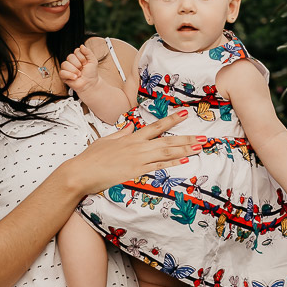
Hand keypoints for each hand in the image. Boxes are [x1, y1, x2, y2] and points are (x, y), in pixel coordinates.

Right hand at [59, 44, 99, 93]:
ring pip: (65, 64)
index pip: (76, 51)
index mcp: (78, 57)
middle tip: (82, 69)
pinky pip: (62, 72)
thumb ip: (88, 52)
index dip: (82, 58)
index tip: (86, 63)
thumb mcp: (93, 61)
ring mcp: (67, 68)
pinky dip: (69, 75)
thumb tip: (82, 45)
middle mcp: (71, 61)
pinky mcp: (63, 75)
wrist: (90, 84)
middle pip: (70, 56)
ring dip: (74, 70)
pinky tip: (75, 77)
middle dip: (78, 64)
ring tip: (79, 74)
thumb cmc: (91, 74)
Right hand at [62, 110, 201, 194]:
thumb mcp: (106, 140)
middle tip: (204, 137)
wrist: (81, 173)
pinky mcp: (136, 172)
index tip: (184, 114)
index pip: (155, 126)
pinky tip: (184, 160)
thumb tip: (131, 125)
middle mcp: (137, 146)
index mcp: (130, 137)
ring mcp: (138, 159)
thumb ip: (121, 133)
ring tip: (200, 147)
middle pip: (167, 140)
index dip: (171, 120)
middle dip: (187, 138)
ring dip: (185, 149)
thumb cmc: (91, 158)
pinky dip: (172, 163)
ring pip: (166, 152)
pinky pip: (158, 166)